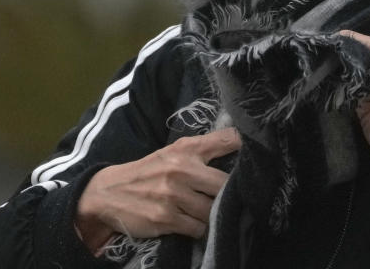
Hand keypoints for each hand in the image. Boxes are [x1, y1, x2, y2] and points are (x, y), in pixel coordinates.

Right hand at [74, 128, 240, 251]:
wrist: (108, 193)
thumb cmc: (150, 170)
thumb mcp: (175, 151)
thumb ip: (206, 147)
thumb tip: (241, 143)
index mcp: (187, 149)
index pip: (228, 140)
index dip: (247, 147)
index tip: (262, 156)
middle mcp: (181, 169)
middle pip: (225, 184)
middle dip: (233, 194)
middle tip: (238, 199)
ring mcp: (173, 195)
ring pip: (213, 210)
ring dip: (214, 215)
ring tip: (211, 213)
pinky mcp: (166, 218)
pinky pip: (198, 228)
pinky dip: (199, 228)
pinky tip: (193, 223)